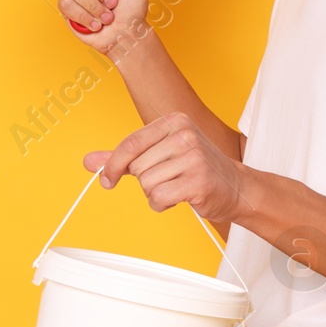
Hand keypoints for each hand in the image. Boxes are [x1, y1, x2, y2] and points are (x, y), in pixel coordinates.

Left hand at [83, 113, 246, 223]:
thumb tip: (89, 161)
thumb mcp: (158, 156)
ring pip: (147, 183)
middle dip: (145, 181)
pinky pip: (158, 198)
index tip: (107, 179)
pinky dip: (162, 204)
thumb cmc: (195, 170)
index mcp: (175, 122)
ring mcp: (194, 157)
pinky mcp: (198, 180)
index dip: (113, 164)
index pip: (131, 143)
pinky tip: (179, 198)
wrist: (236, 187)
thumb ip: (124, 158)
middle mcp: (185, 135)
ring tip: (176, 188)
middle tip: (166, 181)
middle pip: (138, 166)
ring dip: (155, 193)